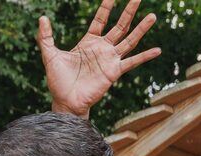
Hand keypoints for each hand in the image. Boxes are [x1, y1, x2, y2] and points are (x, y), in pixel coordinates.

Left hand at [39, 0, 159, 117]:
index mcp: (88, 42)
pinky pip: (132, 62)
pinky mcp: (114, 71)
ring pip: (129, 40)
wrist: (65, 101)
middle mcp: (101, 48)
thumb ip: (45, 38)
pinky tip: (157, 50)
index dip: (106, 7)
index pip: (100, 20)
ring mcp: (109, 59)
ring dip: (141, 29)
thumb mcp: (49, 56)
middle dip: (129, 11)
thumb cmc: (57, 81)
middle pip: (119, 25)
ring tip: (152, 16)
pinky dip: (145, 56)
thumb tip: (42, 18)